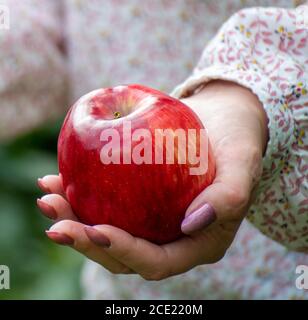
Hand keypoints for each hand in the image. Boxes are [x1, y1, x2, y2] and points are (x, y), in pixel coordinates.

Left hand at [37, 80, 267, 279]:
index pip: (157, 261)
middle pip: (123, 252)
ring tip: (47, 197)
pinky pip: (107, 203)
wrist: (223, 119)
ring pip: (108, 229)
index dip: (125, 252)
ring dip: (74, 218)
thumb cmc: (237, 141)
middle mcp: (171, 235)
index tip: (95, 229)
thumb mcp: (243, 163)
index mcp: (198, 241)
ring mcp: (153, 217)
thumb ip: (229, 196)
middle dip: (87, 241)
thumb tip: (191, 224)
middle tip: (55, 219)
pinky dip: (80, 194)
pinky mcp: (139, 197)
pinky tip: (58, 178)